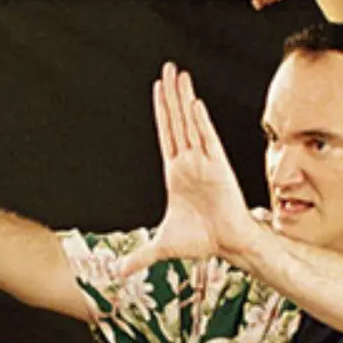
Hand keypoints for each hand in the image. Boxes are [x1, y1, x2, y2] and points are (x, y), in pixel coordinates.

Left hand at [119, 63, 258, 275]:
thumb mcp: (160, 248)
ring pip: (191, 124)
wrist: (226, 246)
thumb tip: (117, 273)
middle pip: (177, 121)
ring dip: (184, 99)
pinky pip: (208, 140)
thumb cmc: (200, 241)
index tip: (158, 89)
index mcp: (176, 173)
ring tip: (179, 75)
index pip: (166, 134)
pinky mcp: (218, 168)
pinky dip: (200, 122)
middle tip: (168, 69)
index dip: (161, 112)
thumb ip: (138, 257)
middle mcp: (189, 162)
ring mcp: (204, 162)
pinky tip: (193, 103)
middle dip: (171, 95)